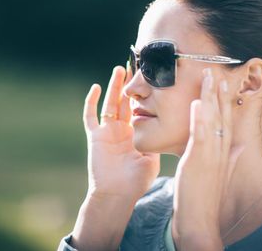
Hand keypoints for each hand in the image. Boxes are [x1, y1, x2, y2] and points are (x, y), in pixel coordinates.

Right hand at [83, 65, 160, 202]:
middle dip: (128, 85)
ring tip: (120, 69)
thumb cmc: (136, 181)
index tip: (148, 79)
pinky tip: (97, 87)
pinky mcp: (95, 136)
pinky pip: (90, 116)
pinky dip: (92, 101)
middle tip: (134, 66)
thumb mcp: (152, 158)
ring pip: (110, 103)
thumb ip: (156, 142)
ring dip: (114, 86)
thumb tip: (171, 129)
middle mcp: (119, 130)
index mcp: (133, 134)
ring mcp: (106, 132)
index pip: (137, 109)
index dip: (141, 94)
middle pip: (124, 102)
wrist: (117, 195)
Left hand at [172, 68, 244, 248]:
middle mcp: (221, 149)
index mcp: (225, 151)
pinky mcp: (199, 160)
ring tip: (209, 76)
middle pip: (222, 115)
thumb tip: (240, 147)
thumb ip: (231, 158)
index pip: (226, 120)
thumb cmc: (205, 196)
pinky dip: (199, 117)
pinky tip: (196, 102)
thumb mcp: (220, 173)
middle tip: (216, 70)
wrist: (200, 219)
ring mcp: (211, 153)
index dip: (225, 100)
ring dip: (210, 96)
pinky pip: (200, 134)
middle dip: (219, 92)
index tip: (223, 82)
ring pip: (213, 119)